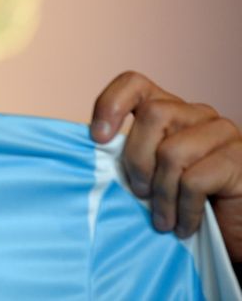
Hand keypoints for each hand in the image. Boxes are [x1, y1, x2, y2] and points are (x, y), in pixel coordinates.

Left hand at [91, 71, 241, 260]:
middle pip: (152, 115)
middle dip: (137, 160)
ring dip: (160, 194)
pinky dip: (182, 210)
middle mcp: (197, 113)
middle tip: (139, 193)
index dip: (111, 104)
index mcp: (170, 109)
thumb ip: (128, 156)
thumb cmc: (184, 203)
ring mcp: (221, 133)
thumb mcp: (149, 174)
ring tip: (162, 219)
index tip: (97, 138)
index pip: (134, 84)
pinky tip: (183, 225)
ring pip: (171, 151)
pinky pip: (194, 181)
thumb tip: (88, 151)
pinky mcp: (238, 159)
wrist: (233, 230)